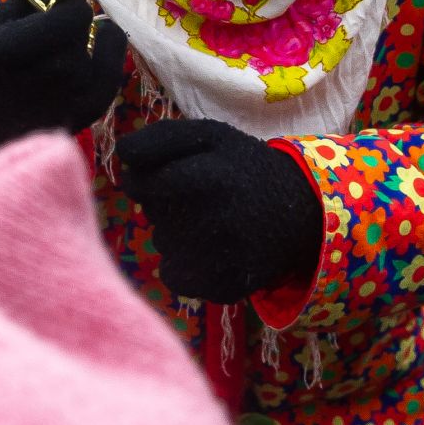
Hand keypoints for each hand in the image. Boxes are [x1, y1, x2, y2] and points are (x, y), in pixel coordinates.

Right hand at [0, 0, 128, 156]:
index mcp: (7, 52)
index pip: (67, 14)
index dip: (64, 1)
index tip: (52, 3)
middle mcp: (45, 77)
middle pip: (81, 25)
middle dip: (70, 17)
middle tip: (54, 26)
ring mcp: (74, 96)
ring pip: (99, 39)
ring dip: (85, 35)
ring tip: (63, 47)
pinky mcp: (94, 107)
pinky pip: (116, 60)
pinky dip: (104, 49)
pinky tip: (85, 56)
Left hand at [117, 118, 323, 303]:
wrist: (301, 213)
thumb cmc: (243, 168)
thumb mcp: (210, 135)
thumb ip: (160, 137)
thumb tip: (122, 155)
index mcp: (209, 176)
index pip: (138, 183)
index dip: (146, 179)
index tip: (169, 176)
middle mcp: (214, 221)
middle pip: (151, 214)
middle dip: (166, 203)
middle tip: (204, 196)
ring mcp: (219, 261)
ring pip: (162, 243)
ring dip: (177, 232)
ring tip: (215, 220)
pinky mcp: (223, 289)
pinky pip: (174, 275)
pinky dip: (186, 263)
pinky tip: (214, 248)